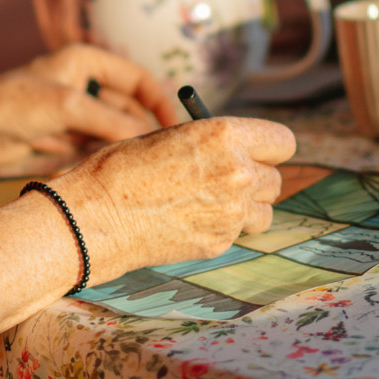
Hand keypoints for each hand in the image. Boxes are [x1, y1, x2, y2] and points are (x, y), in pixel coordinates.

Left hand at [0, 44, 174, 172]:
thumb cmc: (10, 105)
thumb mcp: (69, 108)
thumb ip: (112, 122)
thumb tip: (151, 139)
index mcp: (85, 60)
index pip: (138, 78)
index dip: (161, 101)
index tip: (178, 128)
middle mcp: (81, 82)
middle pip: (128, 107)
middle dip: (144, 129)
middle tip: (165, 155)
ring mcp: (71, 111)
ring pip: (112, 130)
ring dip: (124, 146)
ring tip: (145, 167)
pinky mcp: (61, 136)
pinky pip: (95, 146)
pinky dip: (106, 157)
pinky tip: (117, 172)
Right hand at [49, 115, 296, 283]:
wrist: (96, 218)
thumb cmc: (121, 170)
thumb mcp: (169, 136)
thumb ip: (210, 141)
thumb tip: (233, 147)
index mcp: (225, 135)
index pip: (283, 141)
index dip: (269, 146)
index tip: (258, 152)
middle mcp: (238, 173)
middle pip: (275, 178)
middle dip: (256, 178)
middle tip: (226, 179)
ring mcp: (232, 212)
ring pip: (263, 211)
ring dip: (246, 207)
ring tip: (209, 202)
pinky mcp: (220, 242)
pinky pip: (237, 233)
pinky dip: (220, 228)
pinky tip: (188, 221)